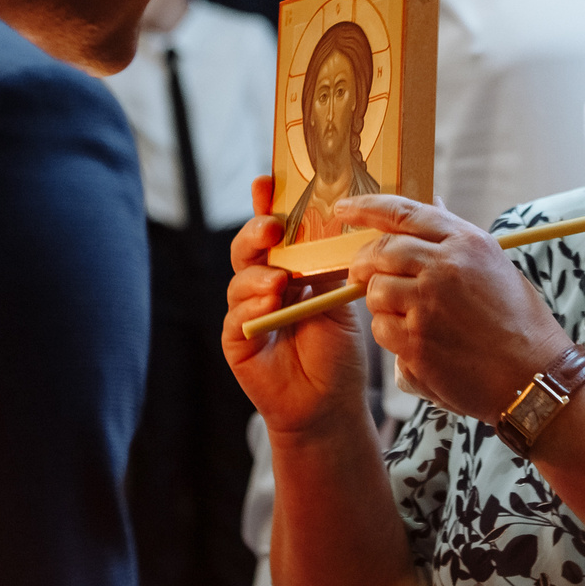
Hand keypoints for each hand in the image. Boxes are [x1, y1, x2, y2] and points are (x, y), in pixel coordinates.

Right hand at [224, 176, 366, 441]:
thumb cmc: (336, 350)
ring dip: (258, 275)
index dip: (266, 205)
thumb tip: (348, 223)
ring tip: (280, 279)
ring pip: (240, 280)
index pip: (274, 230)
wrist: (329, 403)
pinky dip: (252, 306)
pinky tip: (269, 303)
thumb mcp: (338, 298)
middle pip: (248, 248)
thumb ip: (331, 264)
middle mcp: (263, 284)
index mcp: (288, 268)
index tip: (267, 182)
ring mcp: (246, 311)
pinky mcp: (237, 340)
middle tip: (271, 228)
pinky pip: (237, 316)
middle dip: (256, 232)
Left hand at [341, 195, 569, 420]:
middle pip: (380, 250)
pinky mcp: (417, 341)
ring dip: (382, 303)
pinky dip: (390, 334)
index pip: (403, 212)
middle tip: (362, 274)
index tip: (343, 210)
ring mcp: (428, 304)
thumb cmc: (520, 322)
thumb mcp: (493, 265)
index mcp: (465, 241)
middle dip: (364, 263)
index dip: (365, 207)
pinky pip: (381, 328)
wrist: (534, 375)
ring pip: (375, 291)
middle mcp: (444, 266)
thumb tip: (432, 205)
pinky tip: (415, 341)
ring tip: (407, 316)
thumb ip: (455, 238)